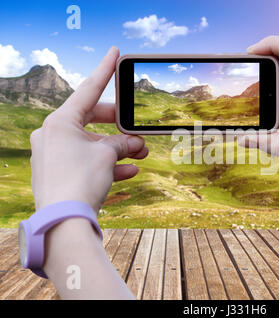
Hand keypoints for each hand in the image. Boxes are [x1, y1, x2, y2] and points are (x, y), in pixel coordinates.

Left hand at [30, 47, 148, 211]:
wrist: (62, 222)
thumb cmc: (81, 182)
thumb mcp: (107, 155)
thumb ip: (122, 143)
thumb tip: (134, 143)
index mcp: (60, 122)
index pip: (88, 89)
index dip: (105, 70)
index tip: (115, 52)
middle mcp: (53, 135)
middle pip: (93, 120)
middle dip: (120, 127)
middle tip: (138, 130)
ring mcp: (54, 155)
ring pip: (93, 144)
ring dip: (118, 148)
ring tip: (141, 153)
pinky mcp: (60, 173)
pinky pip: (88, 162)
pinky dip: (108, 164)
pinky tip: (130, 171)